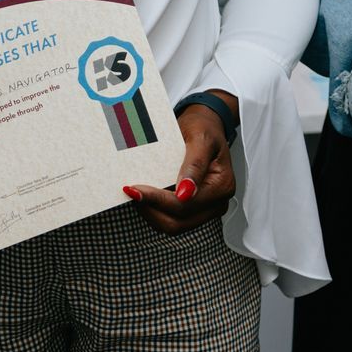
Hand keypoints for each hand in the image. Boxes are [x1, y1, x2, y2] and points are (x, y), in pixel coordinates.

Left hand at [125, 90, 237, 233]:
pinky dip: (155, 211)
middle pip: (177, 222)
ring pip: (173, 225)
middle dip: (150, 209)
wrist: (205, 126)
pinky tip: (145, 196)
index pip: (184, 205)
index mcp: (221, 186)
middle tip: (130, 191)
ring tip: (135, 194)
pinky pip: (172, 219)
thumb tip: (185, 193)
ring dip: (151, 212)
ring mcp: (206, 210)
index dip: (156, 199)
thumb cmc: (204, 129)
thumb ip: (195, 165)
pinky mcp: (194, 210)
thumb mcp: (200, 139)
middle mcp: (216, 203)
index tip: (133, 189)